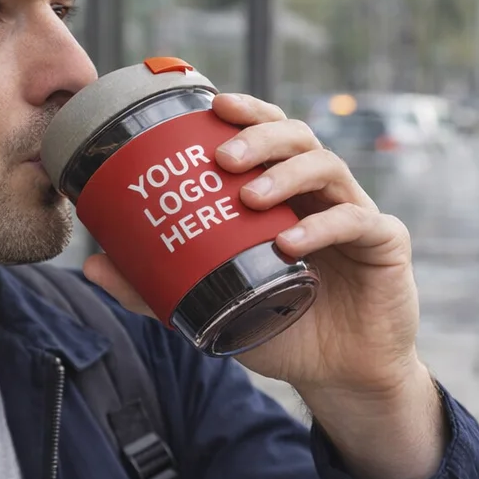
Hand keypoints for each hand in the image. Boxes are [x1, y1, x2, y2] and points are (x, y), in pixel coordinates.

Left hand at [84, 93, 444, 478]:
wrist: (336, 374)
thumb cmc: (277, 326)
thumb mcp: (211, 303)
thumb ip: (156, 287)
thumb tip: (94, 265)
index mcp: (281, 194)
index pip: (265, 136)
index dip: (243, 113)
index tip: (209, 105)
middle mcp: (318, 193)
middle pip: (296, 136)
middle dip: (259, 135)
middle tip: (222, 157)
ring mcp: (353, 212)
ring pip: (327, 167)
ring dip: (285, 174)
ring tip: (249, 195)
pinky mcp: (384, 242)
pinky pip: (356, 221)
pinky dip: (322, 227)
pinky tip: (289, 243)